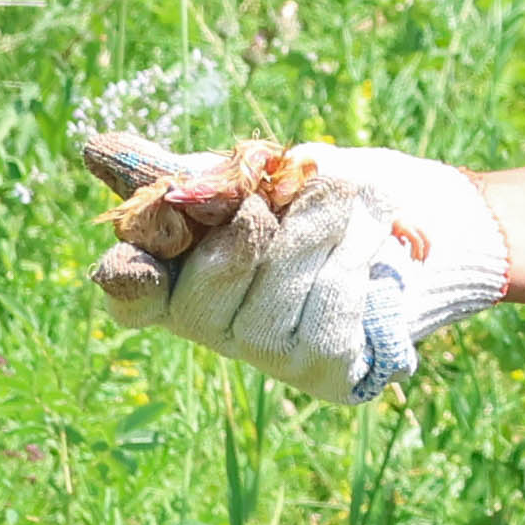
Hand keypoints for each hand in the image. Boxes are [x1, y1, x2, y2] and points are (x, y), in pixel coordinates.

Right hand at [83, 135, 505, 401]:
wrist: (427, 216)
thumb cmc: (325, 194)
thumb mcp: (256, 171)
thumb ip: (186, 172)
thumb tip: (96, 152)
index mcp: (181, 275)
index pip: (131, 296)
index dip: (130, 278)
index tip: (146, 249)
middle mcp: (214, 327)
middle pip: (200, 300)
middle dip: (244, 235)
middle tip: (274, 197)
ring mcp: (269, 356)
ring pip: (270, 302)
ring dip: (313, 229)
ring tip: (346, 196)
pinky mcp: (326, 372)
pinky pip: (327, 311)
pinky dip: (351, 254)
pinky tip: (370, 236)